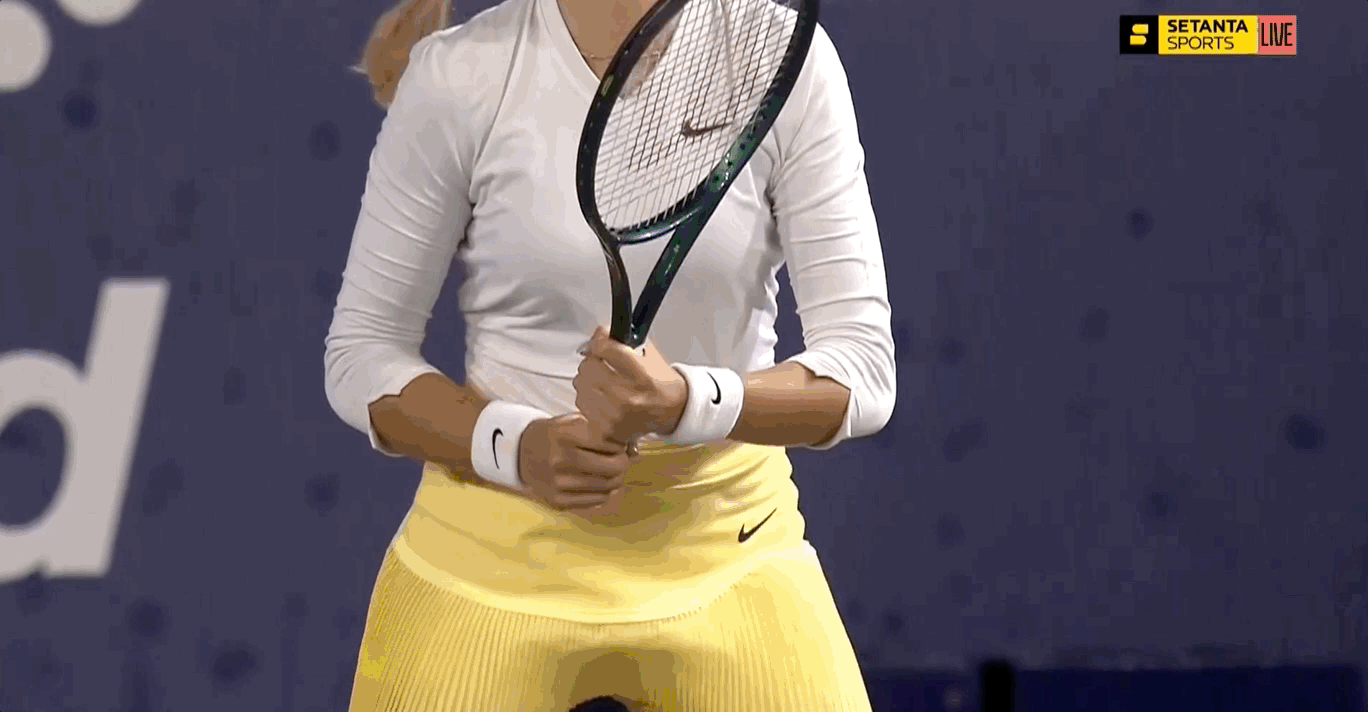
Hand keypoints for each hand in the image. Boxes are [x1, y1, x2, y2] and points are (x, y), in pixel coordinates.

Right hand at [518, 413, 630, 510]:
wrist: (521, 454)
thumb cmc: (555, 435)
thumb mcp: (574, 421)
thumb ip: (603, 430)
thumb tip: (634, 450)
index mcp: (564, 434)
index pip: (610, 442)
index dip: (620, 443)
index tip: (618, 443)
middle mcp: (559, 459)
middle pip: (613, 467)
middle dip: (623, 462)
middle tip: (620, 459)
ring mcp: (558, 483)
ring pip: (608, 486)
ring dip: (617, 478)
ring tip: (611, 470)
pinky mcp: (558, 501)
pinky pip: (597, 500)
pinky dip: (605, 492)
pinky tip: (599, 482)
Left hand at [573, 327, 687, 444]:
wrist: (674, 412)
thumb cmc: (662, 384)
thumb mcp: (649, 355)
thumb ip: (621, 342)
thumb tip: (597, 335)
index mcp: (642, 375)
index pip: (605, 348)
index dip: (599, 340)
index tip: (599, 341)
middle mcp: (628, 397)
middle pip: (588, 366)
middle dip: (592, 360)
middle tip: (601, 363)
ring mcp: (615, 415)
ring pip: (580, 385)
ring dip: (587, 380)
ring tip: (602, 382)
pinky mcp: (606, 429)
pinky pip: (581, 405)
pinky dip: (587, 399)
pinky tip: (600, 398)